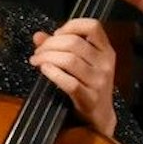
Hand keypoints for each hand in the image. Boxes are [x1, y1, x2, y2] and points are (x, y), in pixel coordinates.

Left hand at [31, 18, 118, 136]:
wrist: (99, 117)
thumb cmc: (89, 87)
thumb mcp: (82, 64)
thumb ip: (60, 47)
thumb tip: (38, 35)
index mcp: (106, 51)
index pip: (93, 26)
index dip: (71, 25)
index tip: (57, 33)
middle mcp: (105, 63)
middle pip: (74, 43)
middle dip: (50, 44)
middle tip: (38, 51)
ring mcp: (99, 81)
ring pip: (70, 60)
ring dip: (47, 57)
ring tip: (37, 61)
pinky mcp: (90, 98)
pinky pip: (69, 82)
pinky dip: (53, 73)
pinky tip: (44, 71)